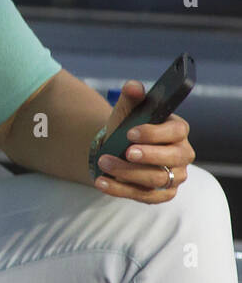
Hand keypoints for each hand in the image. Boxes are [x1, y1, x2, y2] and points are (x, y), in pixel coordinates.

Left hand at [94, 80, 193, 202]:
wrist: (116, 150)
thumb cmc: (126, 129)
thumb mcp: (126, 113)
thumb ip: (130, 98)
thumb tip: (133, 86)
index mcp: (177, 130)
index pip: (176, 131)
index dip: (154, 133)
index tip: (130, 133)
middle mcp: (181, 155)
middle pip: (173, 158)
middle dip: (148, 156)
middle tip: (125, 152)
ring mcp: (174, 176)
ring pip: (157, 178)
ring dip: (128, 172)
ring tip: (103, 163)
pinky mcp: (162, 194)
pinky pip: (145, 196)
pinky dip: (120, 189)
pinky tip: (101, 181)